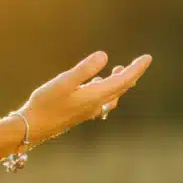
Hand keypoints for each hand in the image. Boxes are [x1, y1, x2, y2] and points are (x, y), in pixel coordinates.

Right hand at [19, 51, 151, 143]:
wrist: (35, 127)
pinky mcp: (81, 112)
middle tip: (140, 62)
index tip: (148, 57)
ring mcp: (89, 109)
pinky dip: (106, 89)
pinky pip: (102, 100)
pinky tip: (95, 84)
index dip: (137, 68)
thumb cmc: (46, 103)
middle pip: (122, 88)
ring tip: (119, 70)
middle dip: (132, 74)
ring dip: (120, 82)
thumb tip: (104, 55)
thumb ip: (84, 69)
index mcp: (96, 95)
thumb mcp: (63, 82)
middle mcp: (97, 104)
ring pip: (113, 95)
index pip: (124, 80)